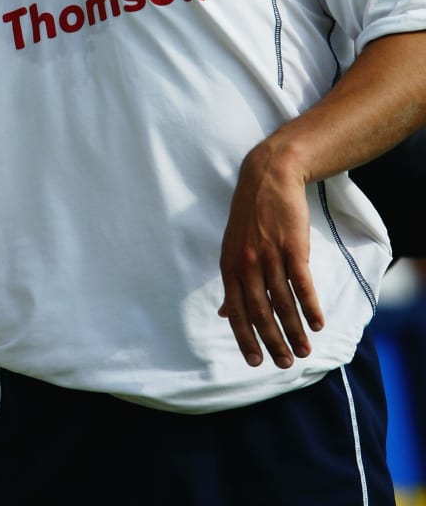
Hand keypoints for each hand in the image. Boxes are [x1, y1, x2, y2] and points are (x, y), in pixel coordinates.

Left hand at [218, 144, 323, 367]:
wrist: (268, 177)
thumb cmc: (251, 216)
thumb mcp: (233, 248)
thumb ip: (232, 282)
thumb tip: (224, 314)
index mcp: (230, 266)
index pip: (237, 311)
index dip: (246, 338)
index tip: (256, 362)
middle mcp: (247, 264)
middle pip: (261, 312)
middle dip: (273, 342)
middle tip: (285, 364)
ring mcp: (269, 255)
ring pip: (283, 302)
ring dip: (295, 330)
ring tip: (304, 351)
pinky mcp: (292, 246)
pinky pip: (302, 283)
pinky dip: (310, 306)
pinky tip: (317, 323)